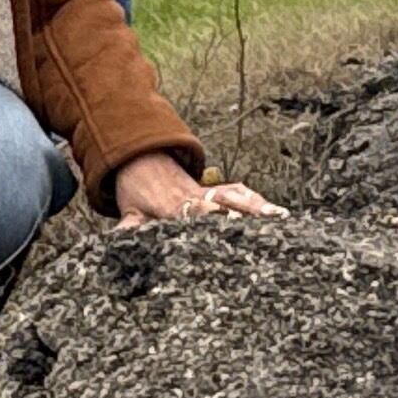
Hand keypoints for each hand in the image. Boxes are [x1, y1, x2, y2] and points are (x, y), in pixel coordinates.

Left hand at [112, 154, 285, 226]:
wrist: (141, 158)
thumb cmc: (136, 189)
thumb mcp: (128, 209)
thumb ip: (129, 225)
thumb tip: (119, 239)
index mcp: (173, 204)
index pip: (191, 209)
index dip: (206, 213)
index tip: (221, 216)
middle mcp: (195, 196)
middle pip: (221, 202)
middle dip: (242, 210)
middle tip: (265, 219)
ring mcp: (208, 191)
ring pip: (235, 196)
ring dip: (256, 206)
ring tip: (279, 216)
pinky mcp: (216, 189)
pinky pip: (240, 192)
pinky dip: (257, 200)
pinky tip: (278, 213)